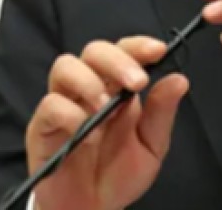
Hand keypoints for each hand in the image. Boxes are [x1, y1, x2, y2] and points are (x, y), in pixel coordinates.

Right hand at [26, 36, 188, 209]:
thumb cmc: (118, 176)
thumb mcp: (151, 147)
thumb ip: (162, 113)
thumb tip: (179, 79)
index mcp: (116, 89)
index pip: (123, 52)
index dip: (138, 45)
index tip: (158, 50)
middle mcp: (88, 90)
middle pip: (93, 51)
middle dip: (116, 60)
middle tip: (137, 82)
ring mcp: (64, 105)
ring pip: (65, 66)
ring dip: (89, 82)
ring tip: (105, 107)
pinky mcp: (43, 127)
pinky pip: (50, 105)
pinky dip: (69, 114)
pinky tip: (86, 133)